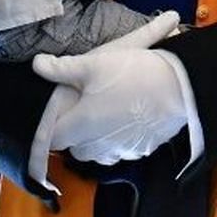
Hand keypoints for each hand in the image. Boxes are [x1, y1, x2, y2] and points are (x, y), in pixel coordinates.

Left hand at [31, 11, 192, 165]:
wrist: (180, 89)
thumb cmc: (132, 74)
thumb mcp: (94, 64)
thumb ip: (62, 68)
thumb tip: (37, 64)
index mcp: (81, 124)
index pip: (52, 138)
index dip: (50, 127)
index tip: (54, 114)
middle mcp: (98, 144)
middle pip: (75, 147)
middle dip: (74, 133)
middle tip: (82, 110)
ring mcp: (121, 150)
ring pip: (98, 152)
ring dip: (97, 139)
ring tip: (105, 115)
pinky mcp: (141, 151)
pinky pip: (121, 151)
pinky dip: (119, 140)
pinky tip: (127, 121)